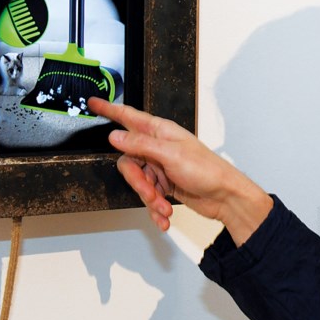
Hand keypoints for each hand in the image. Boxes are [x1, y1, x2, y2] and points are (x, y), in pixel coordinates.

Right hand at [88, 97, 272, 242]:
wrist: (225, 197)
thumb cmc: (207, 170)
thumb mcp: (171, 155)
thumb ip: (141, 144)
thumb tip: (116, 136)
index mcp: (161, 132)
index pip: (129, 117)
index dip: (110, 110)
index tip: (94, 103)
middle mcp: (158, 147)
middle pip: (129, 161)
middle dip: (137, 182)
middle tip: (150, 192)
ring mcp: (160, 166)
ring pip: (138, 182)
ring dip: (149, 199)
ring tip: (163, 207)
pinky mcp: (164, 184)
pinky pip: (149, 196)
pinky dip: (155, 208)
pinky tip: (164, 216)